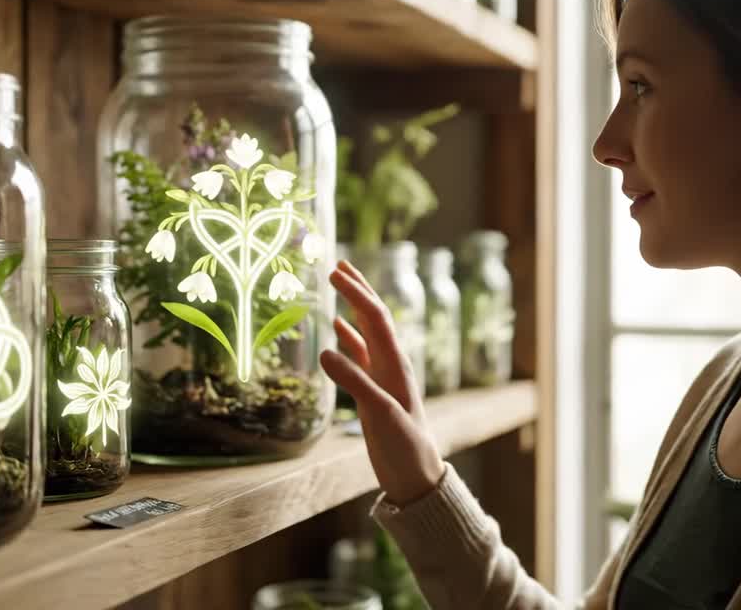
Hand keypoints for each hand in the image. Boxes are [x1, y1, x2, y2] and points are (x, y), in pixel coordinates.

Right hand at [320, 260, 446, 506]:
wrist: (415, 476)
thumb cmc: (404, 447)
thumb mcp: (381, 415)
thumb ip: (355, 383)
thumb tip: (324, 350)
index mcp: (397, 365)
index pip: (377, 319)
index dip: (357, 293)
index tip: (336, 272)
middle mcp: (391, 364)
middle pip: (374, 317)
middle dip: (358, 289)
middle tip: (337, 264)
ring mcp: (382, 376)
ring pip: (366, 331)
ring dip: (353, 306)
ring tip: (338, 283)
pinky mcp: (374, 390)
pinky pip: (359, 354)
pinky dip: (348, 335)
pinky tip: (336, 326)